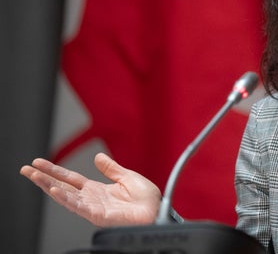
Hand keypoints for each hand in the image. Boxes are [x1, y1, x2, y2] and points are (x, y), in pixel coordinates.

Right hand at [20, 153, 160, 226]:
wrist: (157, 211)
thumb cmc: (147, 200)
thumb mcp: (127, 177)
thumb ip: (111, 168)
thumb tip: (98, 157)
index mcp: (97, 190)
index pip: (70, 179)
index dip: (55, 171)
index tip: (39, 163)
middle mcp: (91, 199)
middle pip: (62, 187)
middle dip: (43, 178)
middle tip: (26, 169)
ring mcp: (92, 208)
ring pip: (65, 196)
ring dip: (48, 186)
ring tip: (34, 177)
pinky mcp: (98, 215)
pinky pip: (78, 206)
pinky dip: (65, 198)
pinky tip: (54, 190)